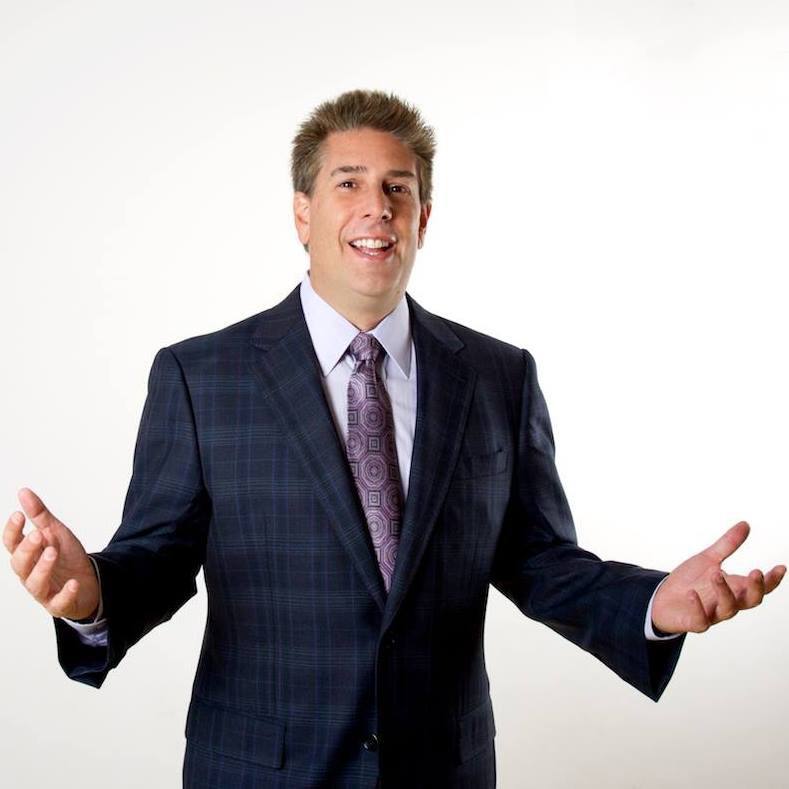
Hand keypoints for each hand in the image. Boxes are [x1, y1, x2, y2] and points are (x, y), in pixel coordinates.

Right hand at [4, 487, 99, 620]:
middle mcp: (30, 574)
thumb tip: (23, 491)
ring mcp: (44, 590)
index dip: (12, 531)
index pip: (12, 544)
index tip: (18, 515)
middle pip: (20, 564)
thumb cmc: (66, 557)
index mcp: (28, 555)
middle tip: (38, 535)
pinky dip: (66, 593)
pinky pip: (59, 602)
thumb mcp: (55, 532)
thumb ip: (39, 514)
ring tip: (52, 552)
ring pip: (35, 583)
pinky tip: (73, 583)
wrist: (89, 580)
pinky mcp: (59, 604)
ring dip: (42, 568)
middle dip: (27, 550)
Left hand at [652, 521, 785, 634]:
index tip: (781, 567)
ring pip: (728, 608)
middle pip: (751, 600)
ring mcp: (713, 614)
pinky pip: (701, 621)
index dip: (772, 580)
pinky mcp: (695, 622)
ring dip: (724, 591)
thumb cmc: (690, 581)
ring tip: (715, 573)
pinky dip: (697, 607)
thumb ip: (727, 545)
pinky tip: (691, 594)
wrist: (663, 599)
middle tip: (756, 572)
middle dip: (756, 588)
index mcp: (734, 588)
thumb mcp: (708, 559)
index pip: (760, 587)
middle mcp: (728, 602)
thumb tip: (745, 524)